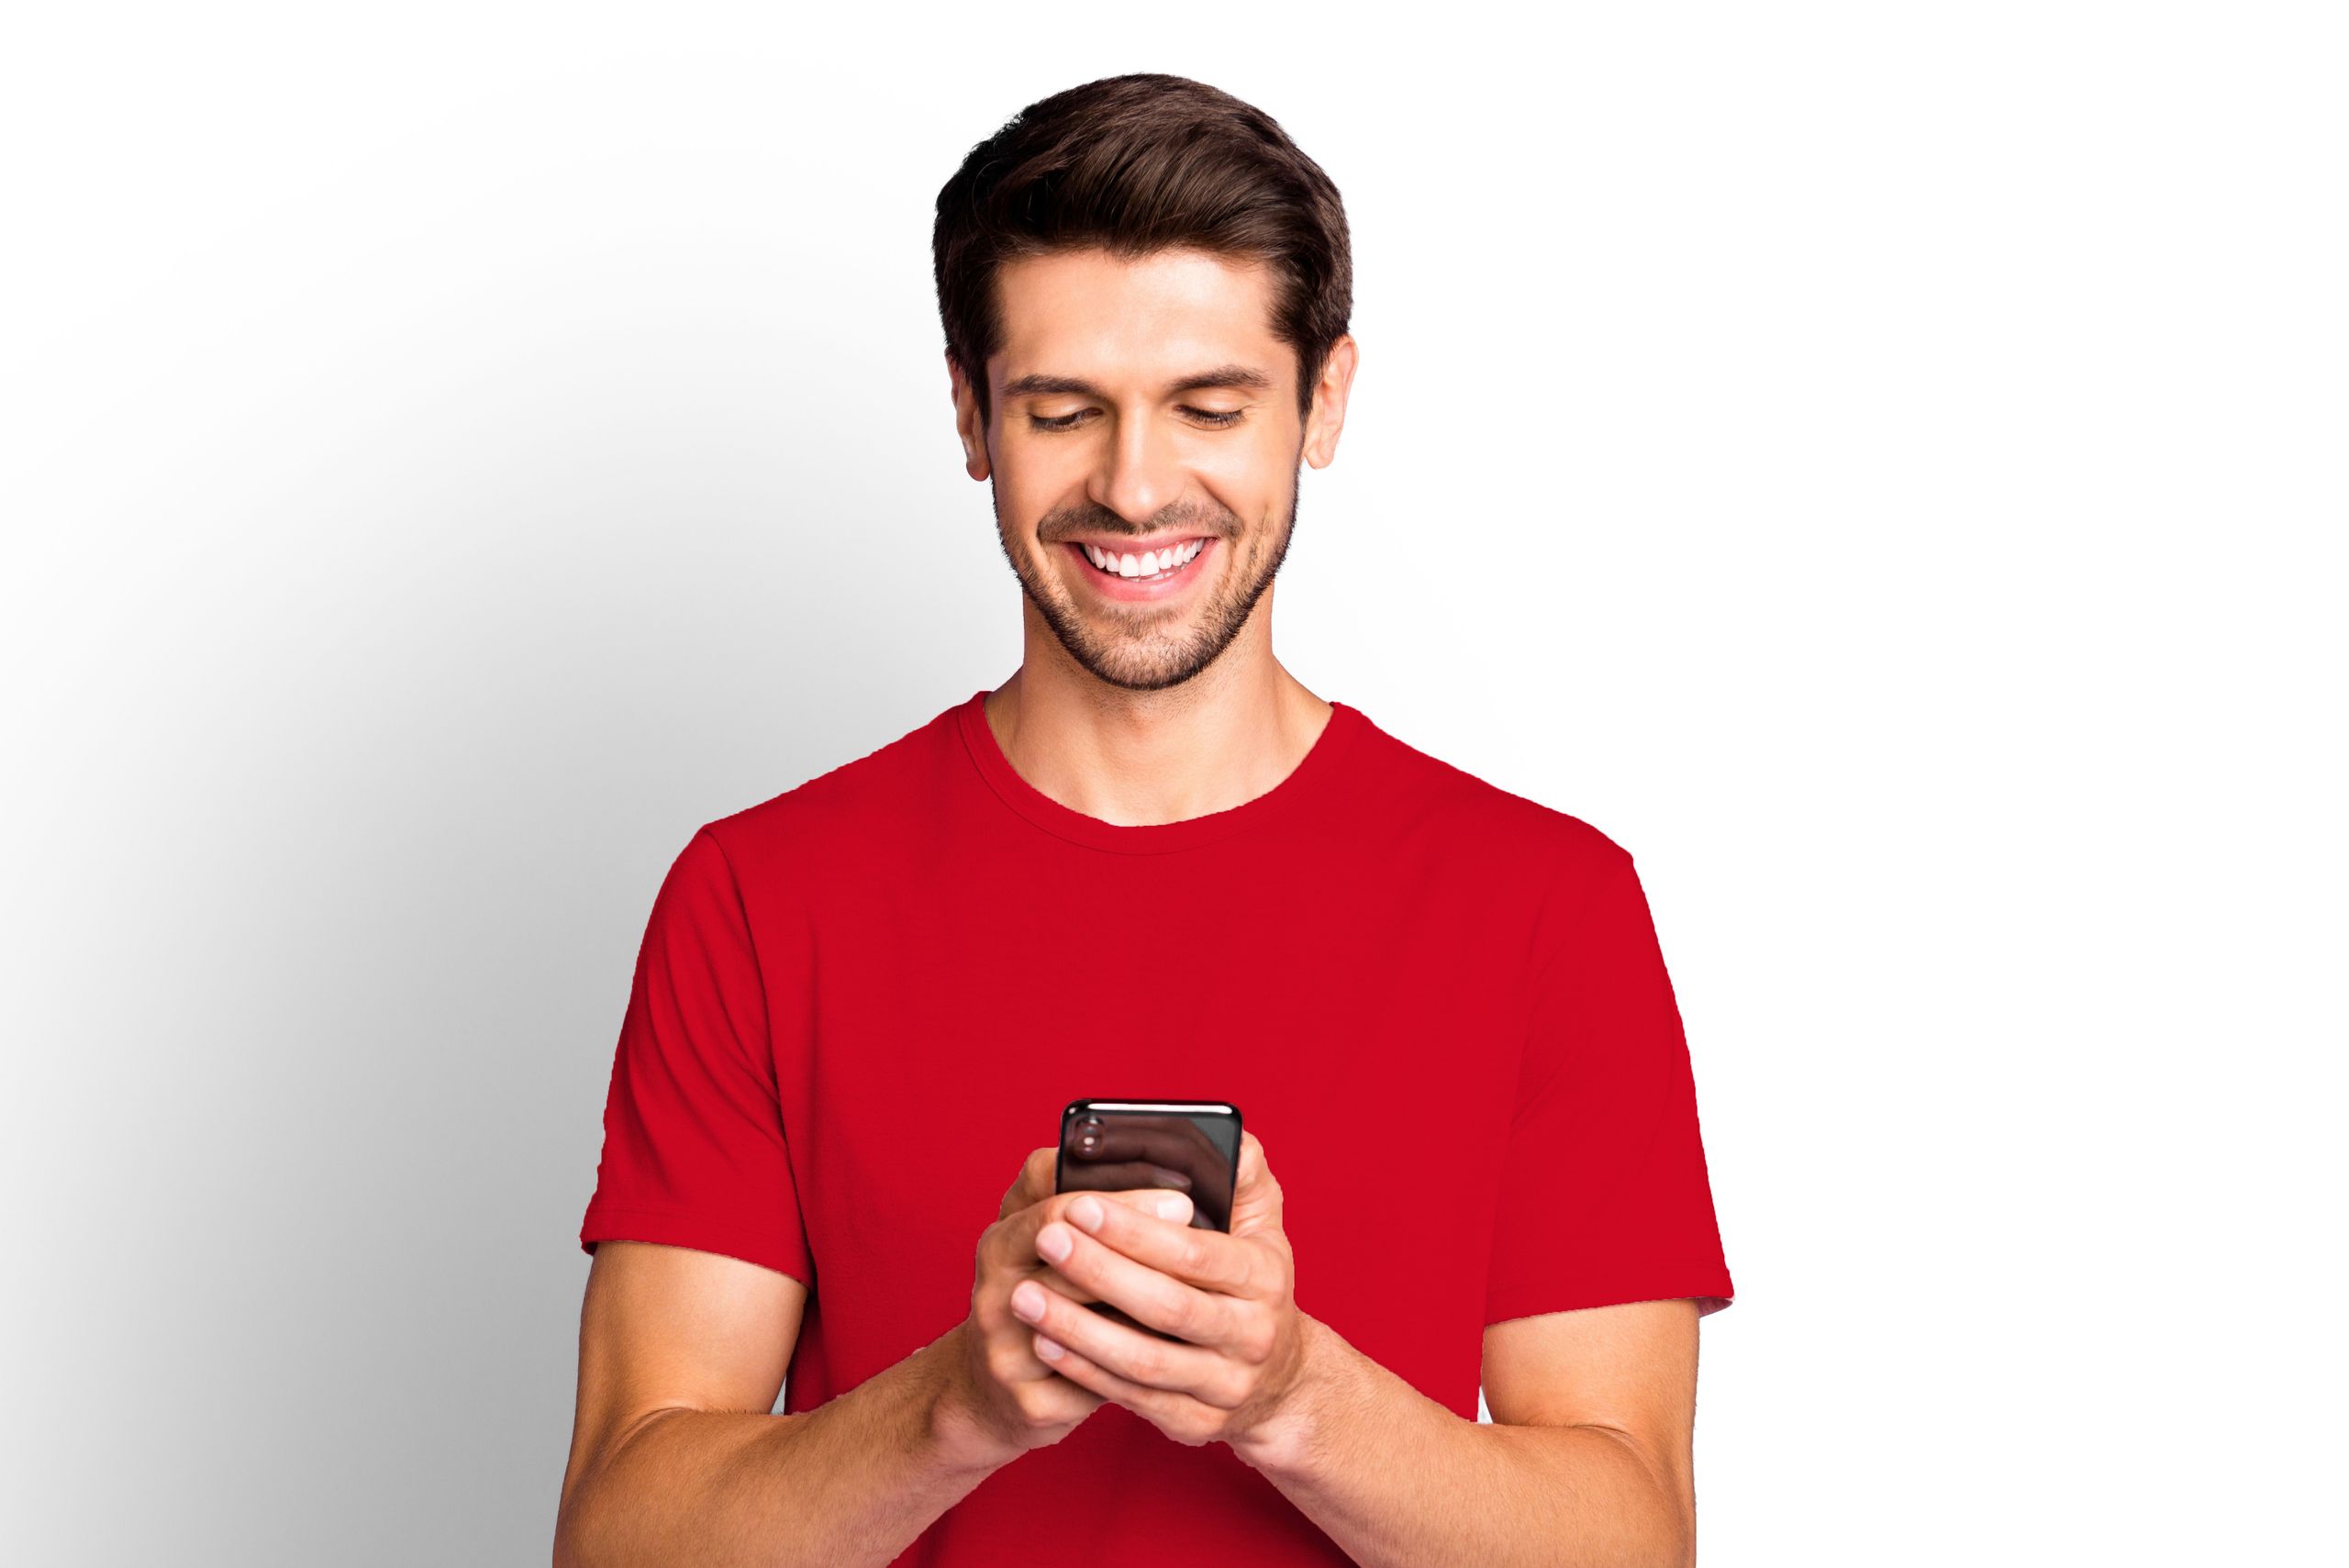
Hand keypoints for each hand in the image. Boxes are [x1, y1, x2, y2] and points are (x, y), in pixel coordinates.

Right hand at [935, 1145, 1198, 1466]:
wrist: (997, 1384)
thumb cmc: (1043, 1294)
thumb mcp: (1045, 1237)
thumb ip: (1083, 1197)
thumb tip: (1163, 1173)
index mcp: (1002, 1241)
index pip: (1058, 1207)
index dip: (1123, 1201)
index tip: (1181, 1197)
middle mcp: (994, 1292)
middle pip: (1071, 1263)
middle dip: (1138, 1244)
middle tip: (1198, 1230)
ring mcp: (1005, 1350)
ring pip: (1084, 1326)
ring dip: (1144, 1307)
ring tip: (1199, 1290)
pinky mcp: (1028, 1403)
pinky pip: (1091, 1386)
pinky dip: (1135, 1369)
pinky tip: (1176, 1351)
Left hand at [1005, 1130, 1320, 1456]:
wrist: (1276, 1380)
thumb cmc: (1249, 1283)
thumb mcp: (1261, 1226)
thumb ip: (1243, 1176)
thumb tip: (1230, 1137)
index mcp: (1264, 1276)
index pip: (1196, 1252)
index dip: (1136, 1231)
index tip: (1080, 1205)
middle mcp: (1251, 1335)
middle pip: (1167, 1306)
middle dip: (1100, 1272)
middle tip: (1045, 1240)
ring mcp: (1225, 1386)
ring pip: (1144, 1361)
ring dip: (1079, 1329)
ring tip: (1024, 1297)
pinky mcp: (1196, 1424)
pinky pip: (1133, 1398)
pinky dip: (1085, 1370)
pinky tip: (1045, 1341)